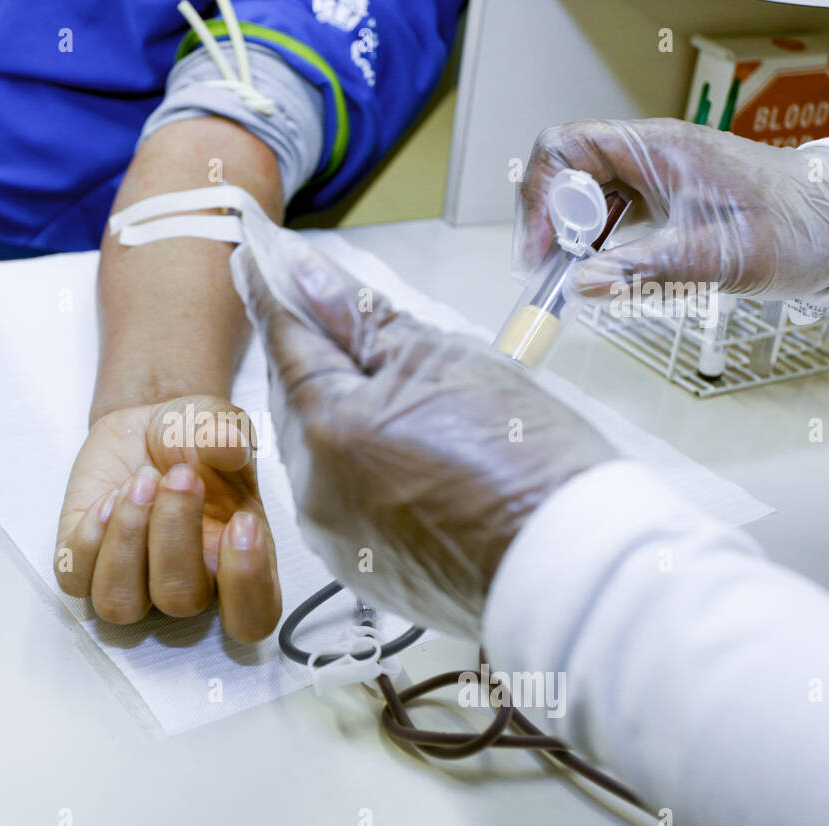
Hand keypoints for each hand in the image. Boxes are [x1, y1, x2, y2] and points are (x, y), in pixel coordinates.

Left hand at [54, 395, 281, 642]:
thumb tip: (228, 443)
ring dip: (127, 541)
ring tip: (140, 483)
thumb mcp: (218, 422)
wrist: (145, 426)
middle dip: (175, 534)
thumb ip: (228, 430)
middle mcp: (186, 583)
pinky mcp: (83, 566)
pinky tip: (107, 496)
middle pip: (179, 601)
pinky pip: (75, 580)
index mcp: (235, 563)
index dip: (247, 584)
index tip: (240, 522)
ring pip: (120, 604)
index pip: (252, 617)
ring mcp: (132, 581)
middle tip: (180, 476)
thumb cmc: (193, 438)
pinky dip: (89, 538)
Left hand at [231, 232, 613, 635]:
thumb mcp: (448, 362)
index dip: (273, 289)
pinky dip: (358, 462)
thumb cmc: (528, 463)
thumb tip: (307, 280)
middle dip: (312, 353)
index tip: (255, 255)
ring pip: (316, 450)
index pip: (286, 338)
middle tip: (323, 308)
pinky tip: (397, 447)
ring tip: (386, 384)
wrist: (573, 567)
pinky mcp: (362, 568)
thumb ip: (365, 321)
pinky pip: (341, 496)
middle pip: (296, 398)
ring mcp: (335, 536)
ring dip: (337, 410)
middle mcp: (313, 490)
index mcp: (327, 430)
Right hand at [516, 118, 828, 302]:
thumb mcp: (718, 257)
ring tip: (578, 277)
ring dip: (568, 237)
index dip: (542, 195)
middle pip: (564, 170)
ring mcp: (651, 176)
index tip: (542, 247)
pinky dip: (593, 245)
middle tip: (554, 270)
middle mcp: (648, 155)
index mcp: (658, 148)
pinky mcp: (658, 199)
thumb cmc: (793, 230)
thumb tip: (584, 284)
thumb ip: (647, 270)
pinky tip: (604, 273)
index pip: (567, 146)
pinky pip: (606, 214)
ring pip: (581, 195)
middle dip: (549, 221)